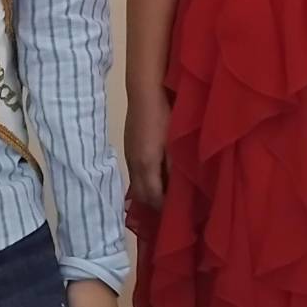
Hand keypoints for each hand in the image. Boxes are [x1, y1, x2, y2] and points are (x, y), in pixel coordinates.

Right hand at [124, 90, 170, 210]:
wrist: (144, 92)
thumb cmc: (164, 116)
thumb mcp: (174, 143)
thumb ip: (175, 167)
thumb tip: (178, 188)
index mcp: (146, 165)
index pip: (152, 196)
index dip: (163, 207)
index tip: (176, 213)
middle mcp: (134, 164)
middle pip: (140, 195)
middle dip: (153, 204)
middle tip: (169, 208)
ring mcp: (128, 155)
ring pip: (135, 184)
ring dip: (148, 192)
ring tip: (163, 194)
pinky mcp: (128, 147)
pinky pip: (134, 173)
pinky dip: (144, 180)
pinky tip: (154, 175)